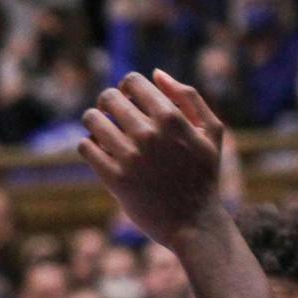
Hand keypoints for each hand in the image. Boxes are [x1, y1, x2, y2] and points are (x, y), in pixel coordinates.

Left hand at [80, 72, 224, 247]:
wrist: (194, 224)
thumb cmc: (204, 174)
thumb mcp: (212, 132)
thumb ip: (189, 97)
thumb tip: (156, 74)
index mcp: (172, 119)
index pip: (132, 81)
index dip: (126, 87)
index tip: (129, 99)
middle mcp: (149, 135)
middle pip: (108, 97)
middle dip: (108, 103)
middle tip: (114, 115)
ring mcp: (130, 158)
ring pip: (92, 119)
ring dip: (95, 122)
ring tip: (104, 132)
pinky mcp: (115, 180)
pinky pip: (85, 147)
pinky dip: (89, 145)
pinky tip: (101, 152)